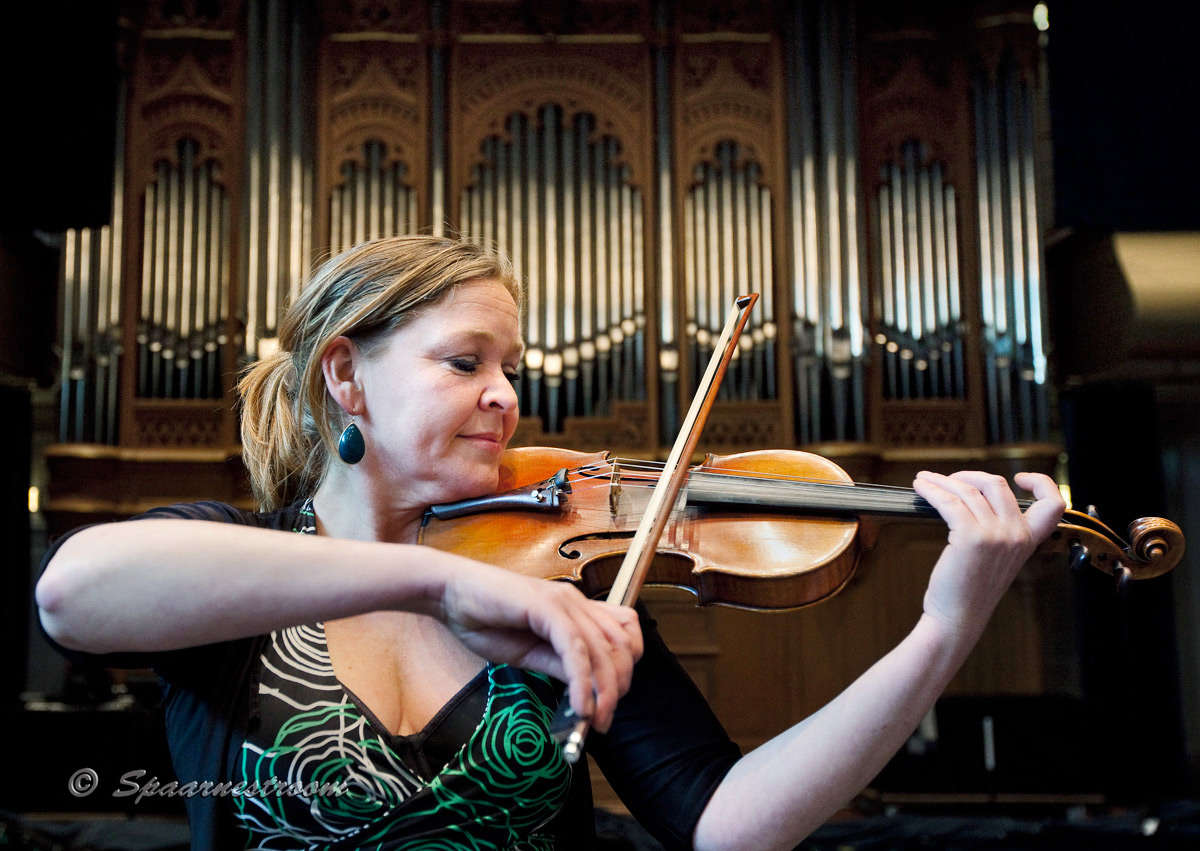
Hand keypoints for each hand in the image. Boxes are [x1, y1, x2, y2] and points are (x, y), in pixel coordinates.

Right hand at [435, 558, 642, 731]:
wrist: (449, 593)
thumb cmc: (484, 619)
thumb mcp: (528, 653)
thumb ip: (559, 665)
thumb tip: (585, 689)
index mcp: (576, 609)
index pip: (625, 633)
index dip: (625, 668)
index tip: (610, 700)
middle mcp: (576, 602)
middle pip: (621, 645)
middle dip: (618, 687)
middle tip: (603, 719)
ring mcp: (563, 602)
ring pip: (602, 650)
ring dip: (603, 691)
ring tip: (593, 720)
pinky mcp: (546, 607)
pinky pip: (575, 649)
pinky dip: (581, 682)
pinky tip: (578, 706)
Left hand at [913, 470, 1064, 639]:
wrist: (958, 617)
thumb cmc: (971, 589)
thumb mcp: (999, 558)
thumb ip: (1000, 531)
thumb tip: (975, 497)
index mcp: (1029, 540)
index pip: (1054, 503)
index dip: (1041, 482)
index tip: (1019, 478)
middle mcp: (1017, 534)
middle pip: (997, 484)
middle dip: (969, 476)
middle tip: (949, 480)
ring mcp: (995, 535)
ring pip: (968, 490)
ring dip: (942, 481)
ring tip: (925, 481)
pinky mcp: (970, 536)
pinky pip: (948, 501)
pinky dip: (932, 490)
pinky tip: (921, 488)